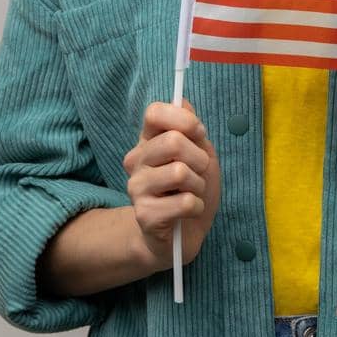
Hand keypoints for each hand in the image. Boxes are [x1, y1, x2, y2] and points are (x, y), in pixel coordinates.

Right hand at [122, 97, 222, 269]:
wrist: (180, 235)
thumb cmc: (190, 190)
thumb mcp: (200, 155)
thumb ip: (192, 130)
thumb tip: (183, 101)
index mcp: (148, 141)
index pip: (155, 112)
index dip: (183, 119)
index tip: (198, 134)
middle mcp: (136, 161)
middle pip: (174, 141)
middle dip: (199, 158)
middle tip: (199, 173)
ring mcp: (136, 188)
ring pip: (180, 172)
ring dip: (199, 186)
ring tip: (193, 194)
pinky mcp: (144, 215)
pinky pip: (184, 202)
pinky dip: (197, 207)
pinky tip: (188, 212)